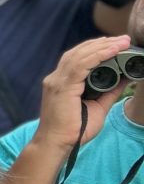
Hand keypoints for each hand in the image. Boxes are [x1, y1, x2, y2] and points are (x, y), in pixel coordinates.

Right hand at [34, 35, 134, 152]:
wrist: (56, 144)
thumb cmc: (73, 130)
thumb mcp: (98, 107)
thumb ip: (109, 92)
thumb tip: (126, 77)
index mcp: (62, 82)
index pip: (78, 58)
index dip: (96, 48)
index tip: (115, 43)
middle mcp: (56, 78)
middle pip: (79, 52)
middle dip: (102, 43)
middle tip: (123, 39)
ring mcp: (57, 81)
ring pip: (80, 55)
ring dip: (103, 46)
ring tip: (121, 42)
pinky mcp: (62, 87)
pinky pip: (81, 65)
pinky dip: (98, 55)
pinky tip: (112, 51)